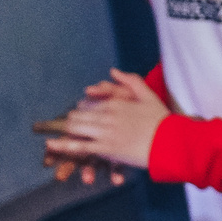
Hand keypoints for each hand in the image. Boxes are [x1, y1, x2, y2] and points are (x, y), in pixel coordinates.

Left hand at [37, 70, 169, 181]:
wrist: (171, 144)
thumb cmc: (162, 121)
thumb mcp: (148, 96)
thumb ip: (131, 81)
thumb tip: (113, 71)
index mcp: (115, 103)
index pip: (89, 102)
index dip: (83, 108)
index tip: (81, 113)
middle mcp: (107, 116)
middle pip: (78, 115)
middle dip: (71, 120)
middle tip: (68, 125)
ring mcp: (105, 132)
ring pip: (75, 128)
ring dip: (64, 130)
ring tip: (53, 133)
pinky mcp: (105, 149)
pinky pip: (79, 147)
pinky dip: (63, 146)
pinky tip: (50, 145)